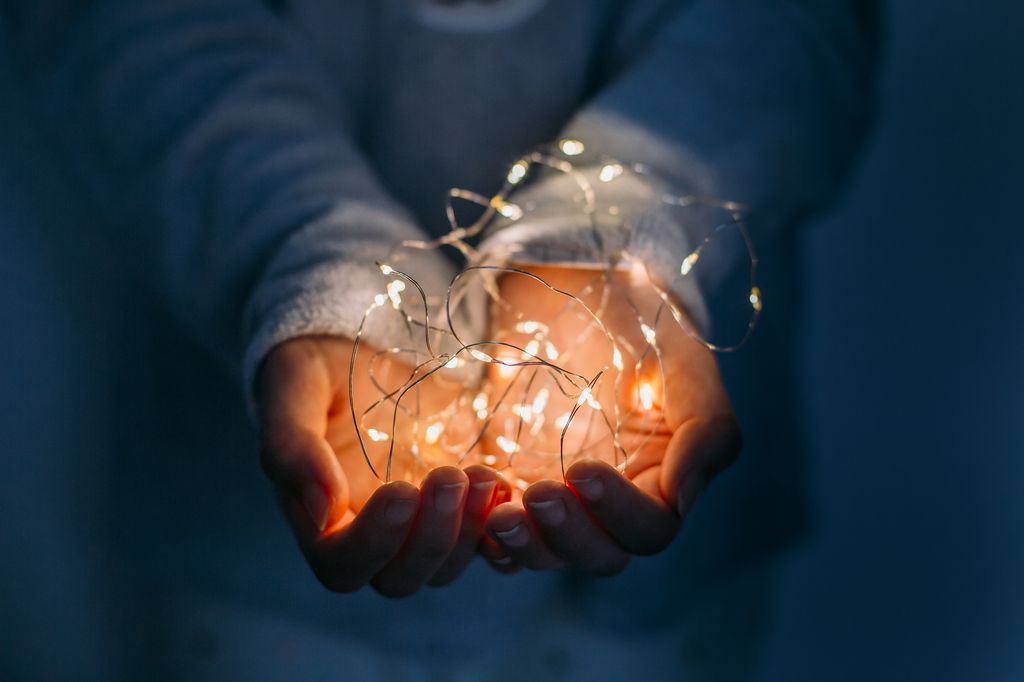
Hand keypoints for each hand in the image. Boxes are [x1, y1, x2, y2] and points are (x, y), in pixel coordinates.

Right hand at [257, 335, 509, 595]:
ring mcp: (419, 525)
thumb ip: (292, 449)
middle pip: (401, 578)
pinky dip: (500, 525)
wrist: (363, 349)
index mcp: (321, 520)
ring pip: (447, 566)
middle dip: (432, 537)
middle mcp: (372, 535)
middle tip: (451, 477)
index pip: (343, 565)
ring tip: (484, 476)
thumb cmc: (318, 372)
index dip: (373, 542)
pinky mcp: (459, 508)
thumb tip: (322, 512)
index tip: (400, 491)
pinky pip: (486, 541)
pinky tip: (506, 484)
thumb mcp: (293, 389)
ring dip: (470, 531)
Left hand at [479, 265, 741, 574]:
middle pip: (597, 555)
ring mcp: (559, 499)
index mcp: (661, 484)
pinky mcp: (510, 483)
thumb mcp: (686, 367)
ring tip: (497, 511)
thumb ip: (706, 433)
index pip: (649, 529)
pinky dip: (482, 528)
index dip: (619, 512)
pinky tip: (471, 498)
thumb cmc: (643, 326)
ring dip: (523, 543)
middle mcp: (611, 505)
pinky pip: (496, 530)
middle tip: (537, 492)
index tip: (584, 469)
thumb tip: (681, 501)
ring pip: (545, 553)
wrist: (581, 290)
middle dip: (567, 534)